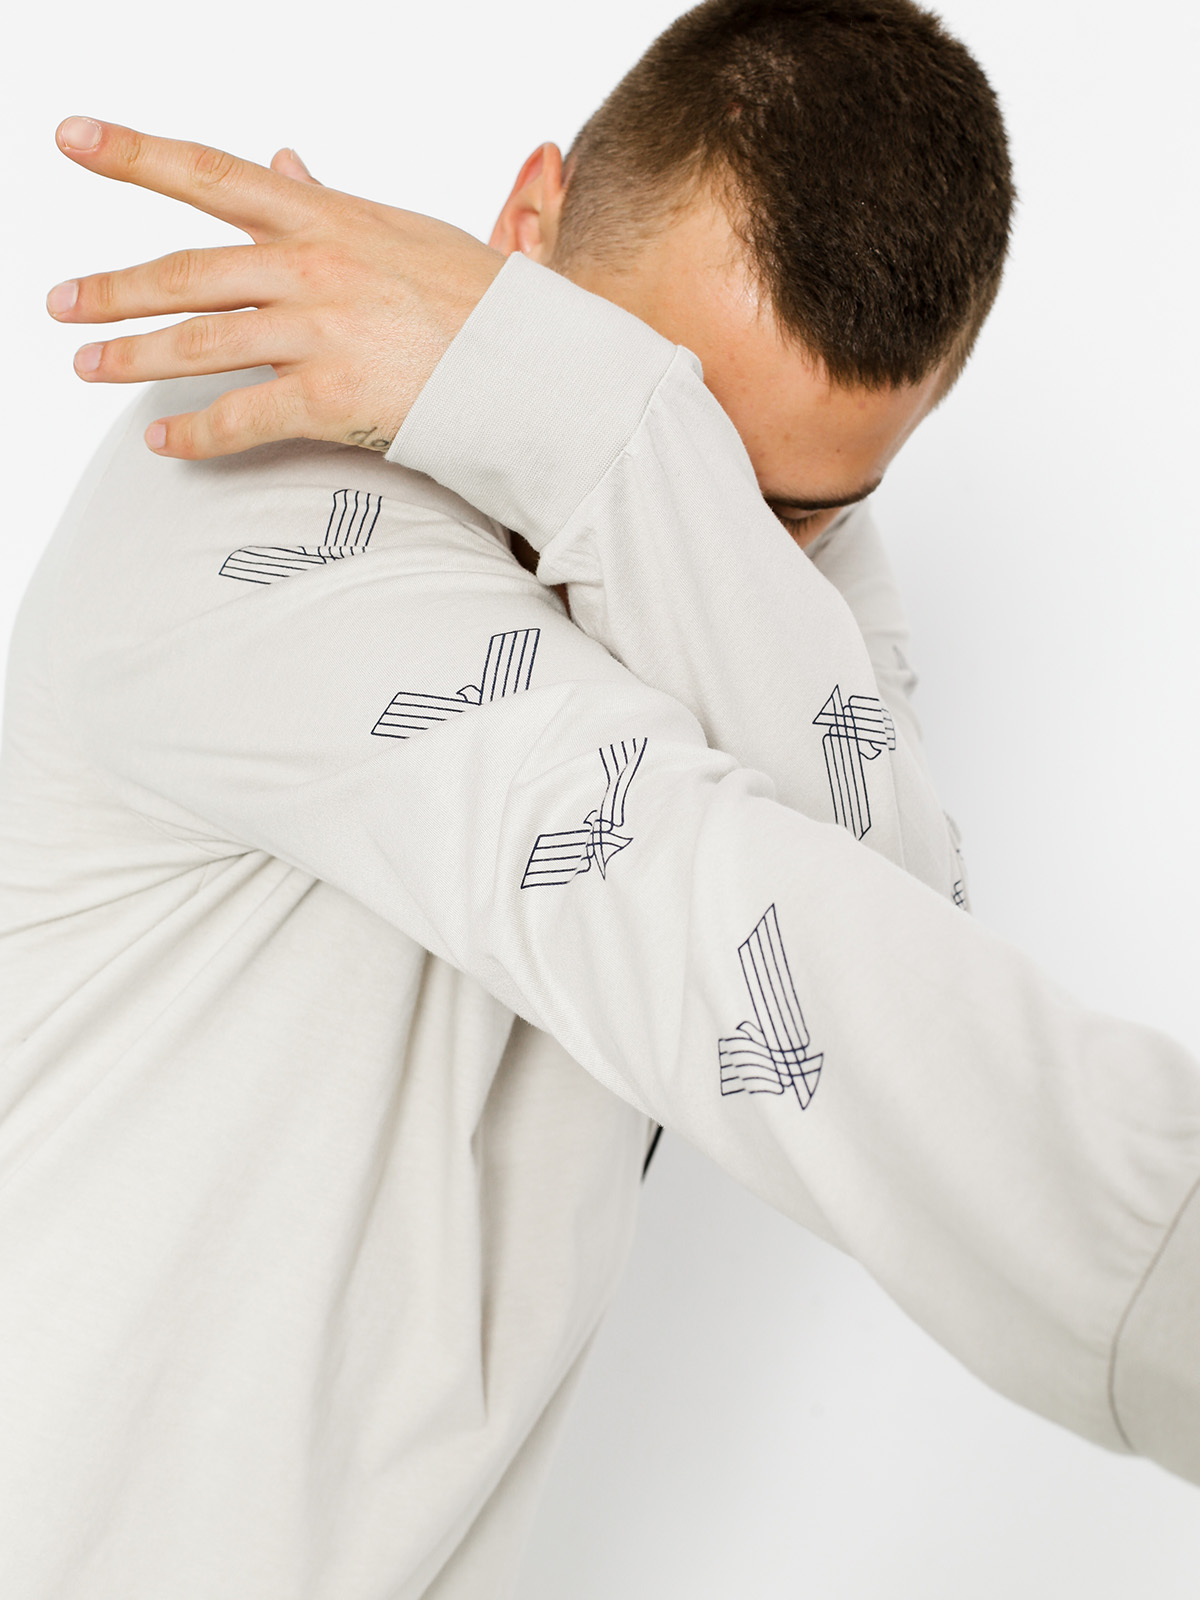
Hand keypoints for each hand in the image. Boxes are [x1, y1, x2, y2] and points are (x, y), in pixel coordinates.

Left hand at [45, 117, 504, 457]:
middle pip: (186, 270)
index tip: (73, 137)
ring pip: (200, 341)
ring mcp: (320, 332)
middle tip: (59, 302)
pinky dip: (196, 434)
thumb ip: (332, 198)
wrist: (537, 368)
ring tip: (87, 365)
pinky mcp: (332, 398)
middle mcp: (313, 267)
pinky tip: (163, 442)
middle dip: (113, 287)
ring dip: (133, 355)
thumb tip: (286, 157)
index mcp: (327, 218)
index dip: (136, 153)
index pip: (214, 174)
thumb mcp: (406, 230)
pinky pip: (242, 418)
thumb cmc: (482, 300)